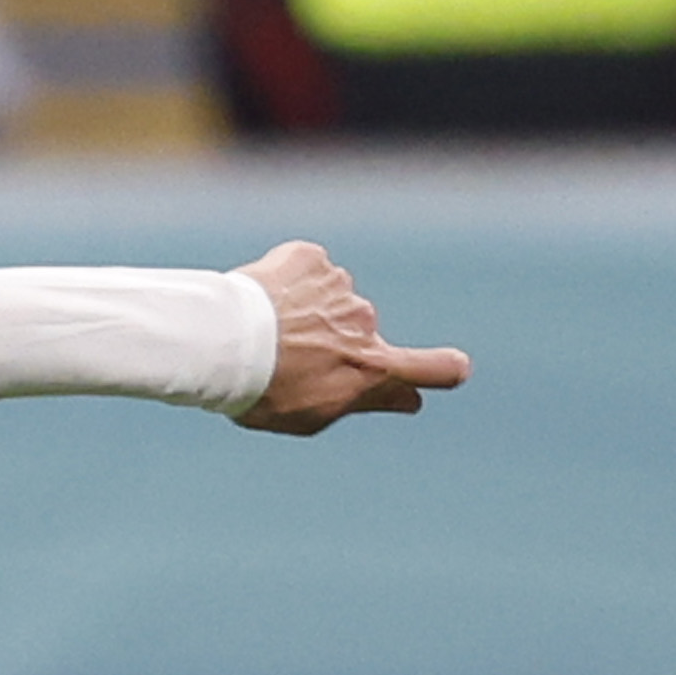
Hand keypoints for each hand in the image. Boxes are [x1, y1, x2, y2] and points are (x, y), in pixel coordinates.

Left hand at [235, 241, 470, 433]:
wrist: (222, 343)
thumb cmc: (261, 390)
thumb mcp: (312, 416)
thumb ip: (366, 402)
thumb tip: (412, 401)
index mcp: (370, 368)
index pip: (432, 369)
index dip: (445, 369)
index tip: (453, 369)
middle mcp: (364, 323)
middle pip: (358, 332)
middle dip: (333, 340)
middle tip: (286, 356)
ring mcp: (340, 287)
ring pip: (331, 299)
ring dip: (307, 310)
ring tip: (266, 329)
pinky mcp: (311, 258)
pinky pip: (308, 269)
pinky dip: (290, 281)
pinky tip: (264, 298)